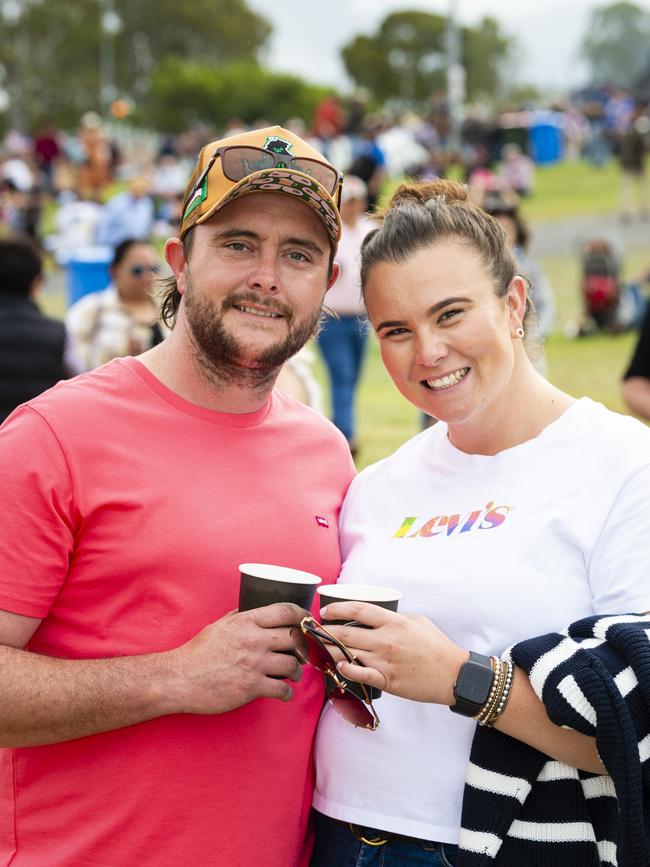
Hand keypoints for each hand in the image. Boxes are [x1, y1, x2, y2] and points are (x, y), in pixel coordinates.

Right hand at [164, 603, 306, 714]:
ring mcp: (254, 664)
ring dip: (297, 671)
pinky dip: (286, 692)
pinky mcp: (252, 687)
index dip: (303, 615)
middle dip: (303, 645)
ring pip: (293, 664)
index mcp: (246, 622)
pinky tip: (283, 692)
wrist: (180, 678)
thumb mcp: (220, 625)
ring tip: (293, 673)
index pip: (285, 612)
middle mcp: (254, 640)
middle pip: (295, 637)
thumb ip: (240, 615)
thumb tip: (254, 607)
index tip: (309, 621)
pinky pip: (282, 689)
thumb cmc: (198, 651)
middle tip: (304, 651)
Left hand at [319, 602, 466, 704]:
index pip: (358, 610)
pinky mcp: (387, 680)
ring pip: (348, 653)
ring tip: (319, 646)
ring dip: (330, 649)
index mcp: (394, 622)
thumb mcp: (417, 621)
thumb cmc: (436, 646)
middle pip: (346, 633)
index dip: (337, 609)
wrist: (452, 674)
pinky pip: (360, 674)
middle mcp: (386, 640)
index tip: (326, 611)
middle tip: (316, 630)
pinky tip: (337, 665)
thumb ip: (395, 618)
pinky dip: (345, 669)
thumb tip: (376, 617)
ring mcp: (385, 661)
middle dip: (326, 631)